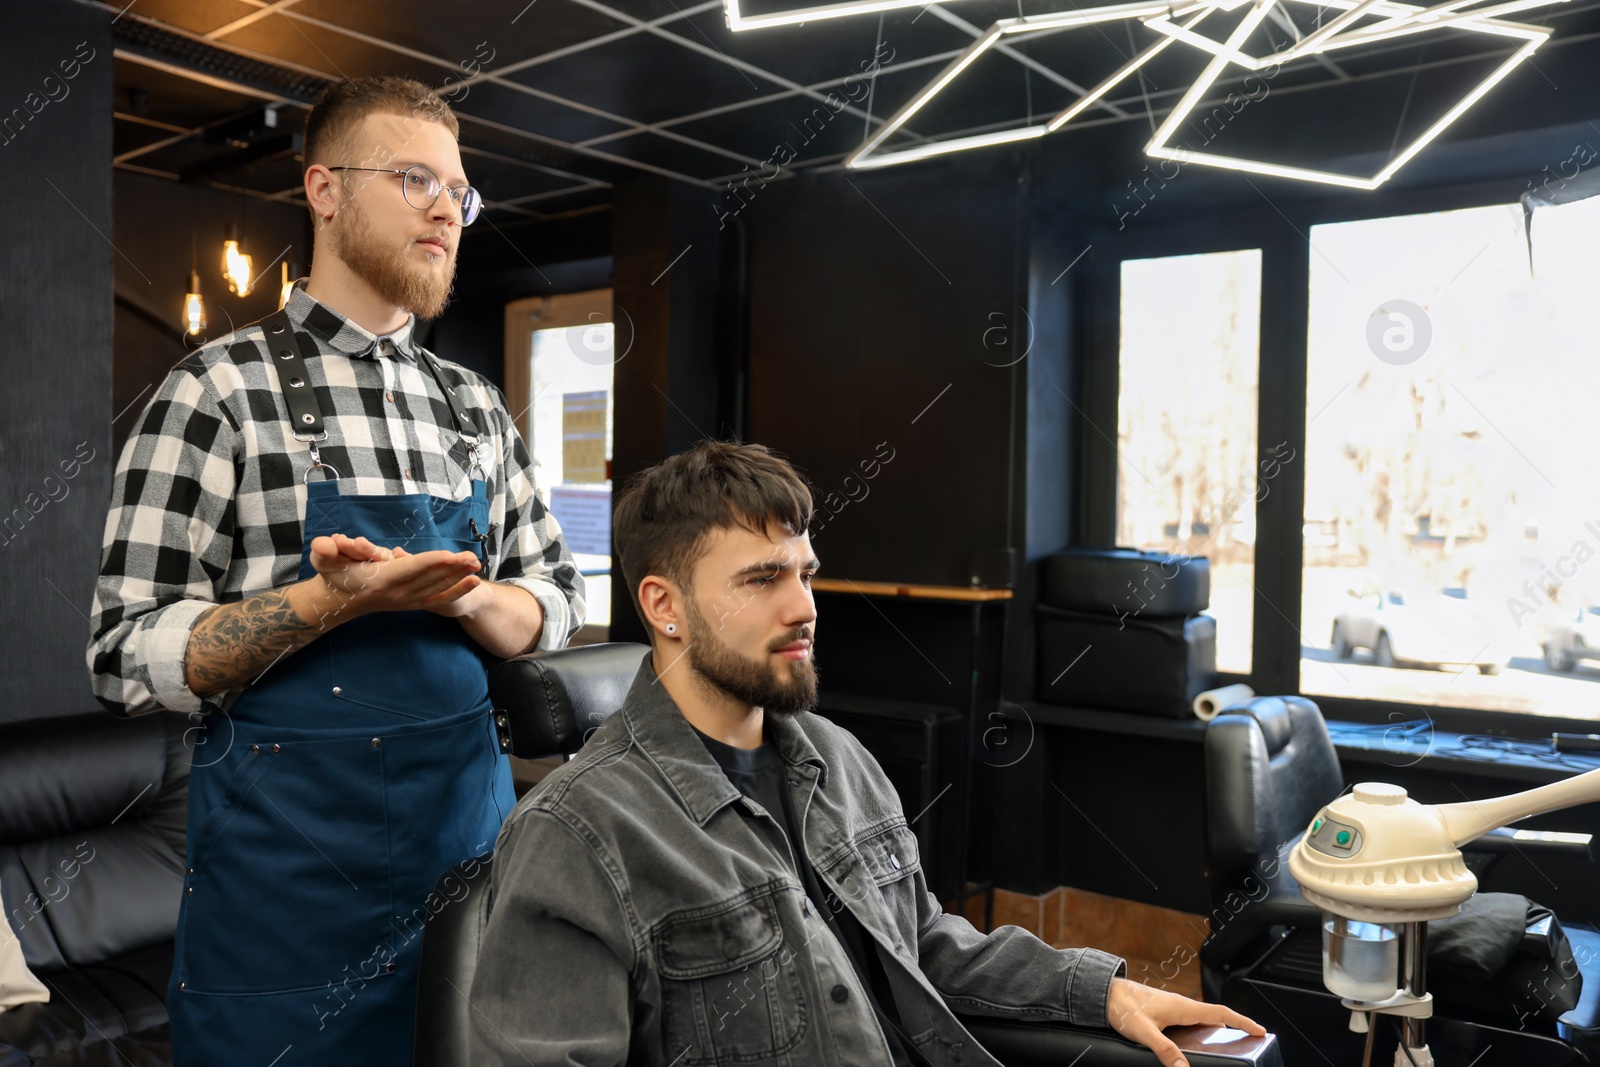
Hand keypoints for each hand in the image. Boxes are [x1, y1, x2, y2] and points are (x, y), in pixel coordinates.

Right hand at [308, 533, 481, 617]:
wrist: (337, 601)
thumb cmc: (333, 574)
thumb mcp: (324, 558)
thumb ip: (326, 549)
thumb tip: (330, 544)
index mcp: (382, 579)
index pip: (412, 568)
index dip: (432, 561)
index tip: (452, 555)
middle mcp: (398, 592)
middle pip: (430, 578)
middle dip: (452, 568)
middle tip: (474, 558)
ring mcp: (406, 600)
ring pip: (437, 588)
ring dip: (458, 578)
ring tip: (477, 568)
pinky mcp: (412, 603)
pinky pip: (437, 598)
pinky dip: (455, 591)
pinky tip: (472, 583)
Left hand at [1106, 977, 1264, 1066]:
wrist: (1103, 992)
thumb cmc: (1122, 1006)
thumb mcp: (1144, 1032)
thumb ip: (1164, 1050)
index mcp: (1182, 1006)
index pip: (1221, 1013)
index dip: (1242, 1021)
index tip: (1260, 1029)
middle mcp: (1180, 1005)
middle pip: (1214, 1018)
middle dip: (1232, 1029)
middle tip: (1245, 1041)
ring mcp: (1171, 1007)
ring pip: (1200, 1020)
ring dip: (1213, 1030)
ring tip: (1223, 1046)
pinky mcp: (1162, 1011)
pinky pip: (1187, 1021)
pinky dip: (1197, 1031)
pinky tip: (1191, 1044)